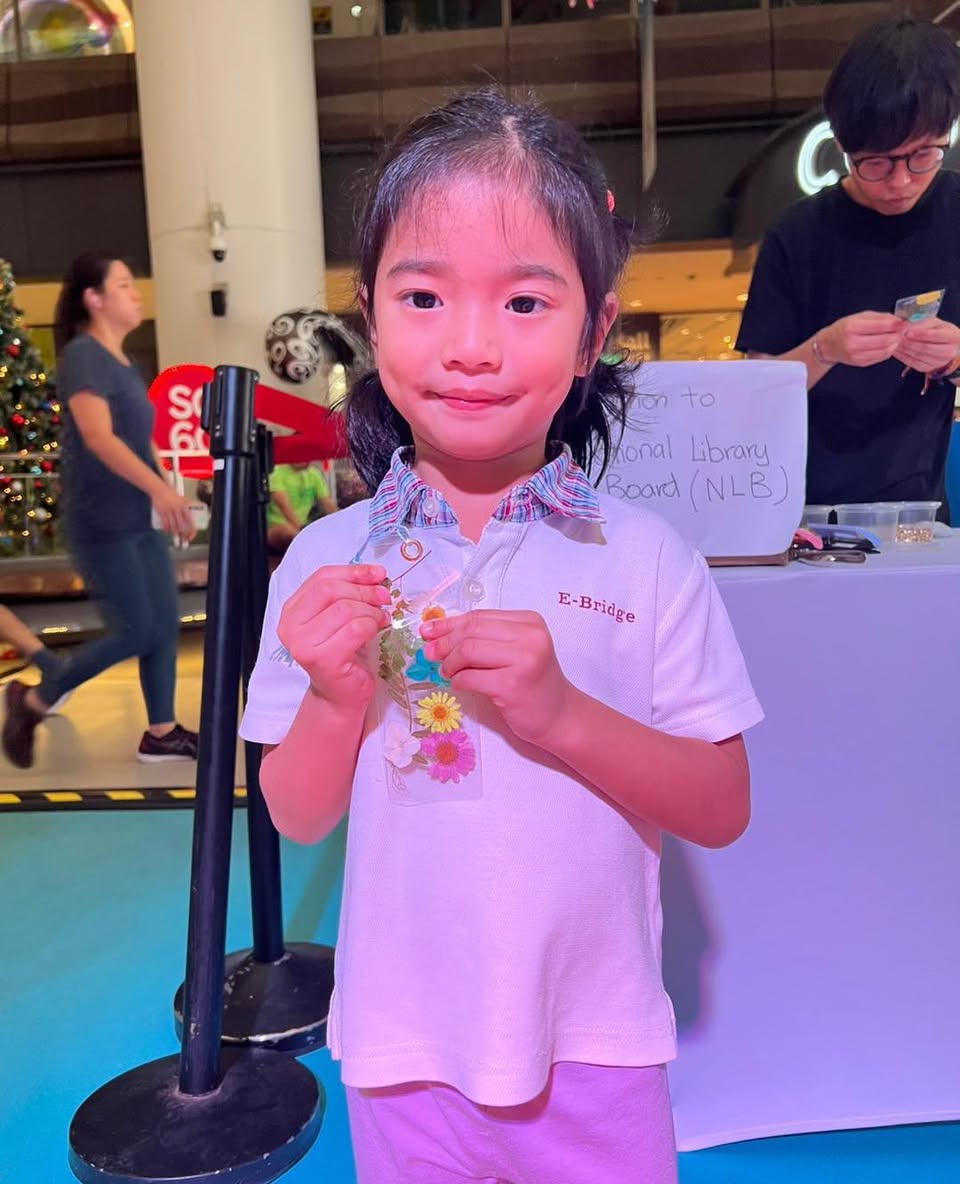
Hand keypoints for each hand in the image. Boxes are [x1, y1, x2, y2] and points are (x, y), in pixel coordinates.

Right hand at [151, 483, 196, 541]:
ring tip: (174, 533)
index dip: (191, 531)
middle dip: (182, 534)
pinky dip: (166, 529)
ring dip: (173, 532)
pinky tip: (166, 530)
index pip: (190, 521)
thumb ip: (187, 504)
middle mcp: (177, 508)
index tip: (190, 536)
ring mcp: (169, 510)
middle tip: (182, 538)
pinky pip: (164, 523)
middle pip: (181, 525)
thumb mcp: (181, 498)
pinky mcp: (161, 511)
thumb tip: (194, 508)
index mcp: (184, 506)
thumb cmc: (171, 493)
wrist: (158, 489)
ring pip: (172, 525)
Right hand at [277, 564, 389, 708]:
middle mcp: (289, 626)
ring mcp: (303, 645)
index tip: (378, 574)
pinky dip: (372, 625)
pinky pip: (355, 629)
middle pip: (330, 590)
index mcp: (291, 610)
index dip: (352, 571)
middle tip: (384, 597)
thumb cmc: (343, 651)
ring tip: (382, 617)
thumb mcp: (340, 616)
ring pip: (344, 609)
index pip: (321, 577)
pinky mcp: (323, 661)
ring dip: (371, 610)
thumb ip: (348, 592)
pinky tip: (378, 629)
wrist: (340, 694)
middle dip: (363, 590)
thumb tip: (375, 574)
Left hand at [421, 609, 572, 747]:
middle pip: (471, 631)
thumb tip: (436, 632)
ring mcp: (524, 660)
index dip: (449, 623)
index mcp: (530, 622)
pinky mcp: (513, 685)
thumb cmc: (533, 683)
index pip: (480, 616)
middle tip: (429, 653)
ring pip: (468, 651)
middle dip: (444, 642)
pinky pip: (471, 677)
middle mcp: (530, 636)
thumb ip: (484, 638)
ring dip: (450, 663)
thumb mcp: (515, 651)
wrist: (559, 716)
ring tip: (447, 672)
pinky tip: (459, 684)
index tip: (427, 630)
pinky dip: (459, 680)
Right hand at [818, 312, 903, 367]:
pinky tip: (888, 344)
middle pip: (886, 340)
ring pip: (886, 350)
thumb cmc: (844, 328)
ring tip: (896, 337)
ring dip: (895, 343)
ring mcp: (857, 355)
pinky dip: (889, 350)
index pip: (882, 326)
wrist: (828, 346)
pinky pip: (882, 357)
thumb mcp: (859, 316)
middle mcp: (853, 342)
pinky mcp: (861, 363)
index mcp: (852, 327)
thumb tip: (899, 321)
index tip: (905, 322)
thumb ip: (880, 317)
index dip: (897, 324)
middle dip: (899, 335)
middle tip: (903, 330)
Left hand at [895, 317, 959, 374]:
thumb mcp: (934, 322)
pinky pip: (912, 363)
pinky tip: (896, 349)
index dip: (920, 334)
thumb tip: (908, 327)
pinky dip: (902, 356)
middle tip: (897, 336)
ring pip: (918, 356)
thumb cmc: (937, 330)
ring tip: (894, 341)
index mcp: (954, 337)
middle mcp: (949, 351)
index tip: (907, 331)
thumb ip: (923, 323)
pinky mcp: (927, 368)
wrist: (942, 344)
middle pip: (925, 348)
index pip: (936, 336)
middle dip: (909, 342)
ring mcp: (939, 362)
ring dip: (904, 349)